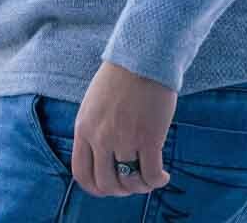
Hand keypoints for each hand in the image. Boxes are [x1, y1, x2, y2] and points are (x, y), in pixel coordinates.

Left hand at [71, 60, 175, 196]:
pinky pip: (151, 174)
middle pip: (107, 183)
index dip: (97, 187)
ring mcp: (124, 139)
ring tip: (150, 179)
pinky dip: (158, 181)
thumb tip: (102, 157)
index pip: (82, 173)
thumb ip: (94, 129)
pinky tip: (164, 176)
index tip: (110, 187)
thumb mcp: (94, 103)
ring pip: (130, 182)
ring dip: (141, 187)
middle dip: (121, 190)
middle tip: (133, 184)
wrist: (143, 56)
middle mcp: (101, 137)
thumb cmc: (121, 76)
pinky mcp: (149, 138)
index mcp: (84, 128)